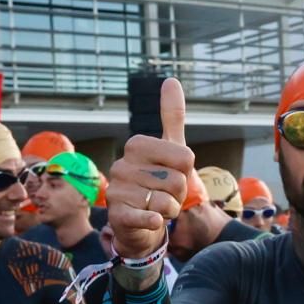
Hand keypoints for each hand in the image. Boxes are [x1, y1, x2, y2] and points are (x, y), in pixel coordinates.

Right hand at [107, 78, 192, 263]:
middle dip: (178, 193)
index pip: (186, 158)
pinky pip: (149, 217)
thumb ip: (171, 116)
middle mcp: (122, 165)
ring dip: (170, 209)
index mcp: (136, 145)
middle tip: (163, 194)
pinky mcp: (118, 216)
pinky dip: (157, 221)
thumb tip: (171, 80)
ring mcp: (117, 191)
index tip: (172, 173)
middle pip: (178, 181)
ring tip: (155, 207)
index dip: (186, 172)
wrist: (138, 222)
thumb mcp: (169, 148)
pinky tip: (153, 221)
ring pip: (167, 201)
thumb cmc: (157, 182)